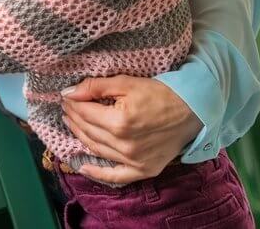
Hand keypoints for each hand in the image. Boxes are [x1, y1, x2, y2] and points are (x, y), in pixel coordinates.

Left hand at [60, 75, 202, 184]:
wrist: (193, 111)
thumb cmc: (161, 94)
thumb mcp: (127, 82)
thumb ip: (95, 87)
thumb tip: (69, 93)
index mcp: (119, 122)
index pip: (85, 113)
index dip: (73, 103)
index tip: (66, 97)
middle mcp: (124, 145)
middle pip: (88, 131)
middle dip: (74, 118)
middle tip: (67, 108)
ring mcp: (134, 161)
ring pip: (97, 149)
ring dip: (80, 136)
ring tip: (72, 124)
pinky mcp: (144, 170)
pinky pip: (115, 175)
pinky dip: (97, 173)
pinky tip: (83, 168)